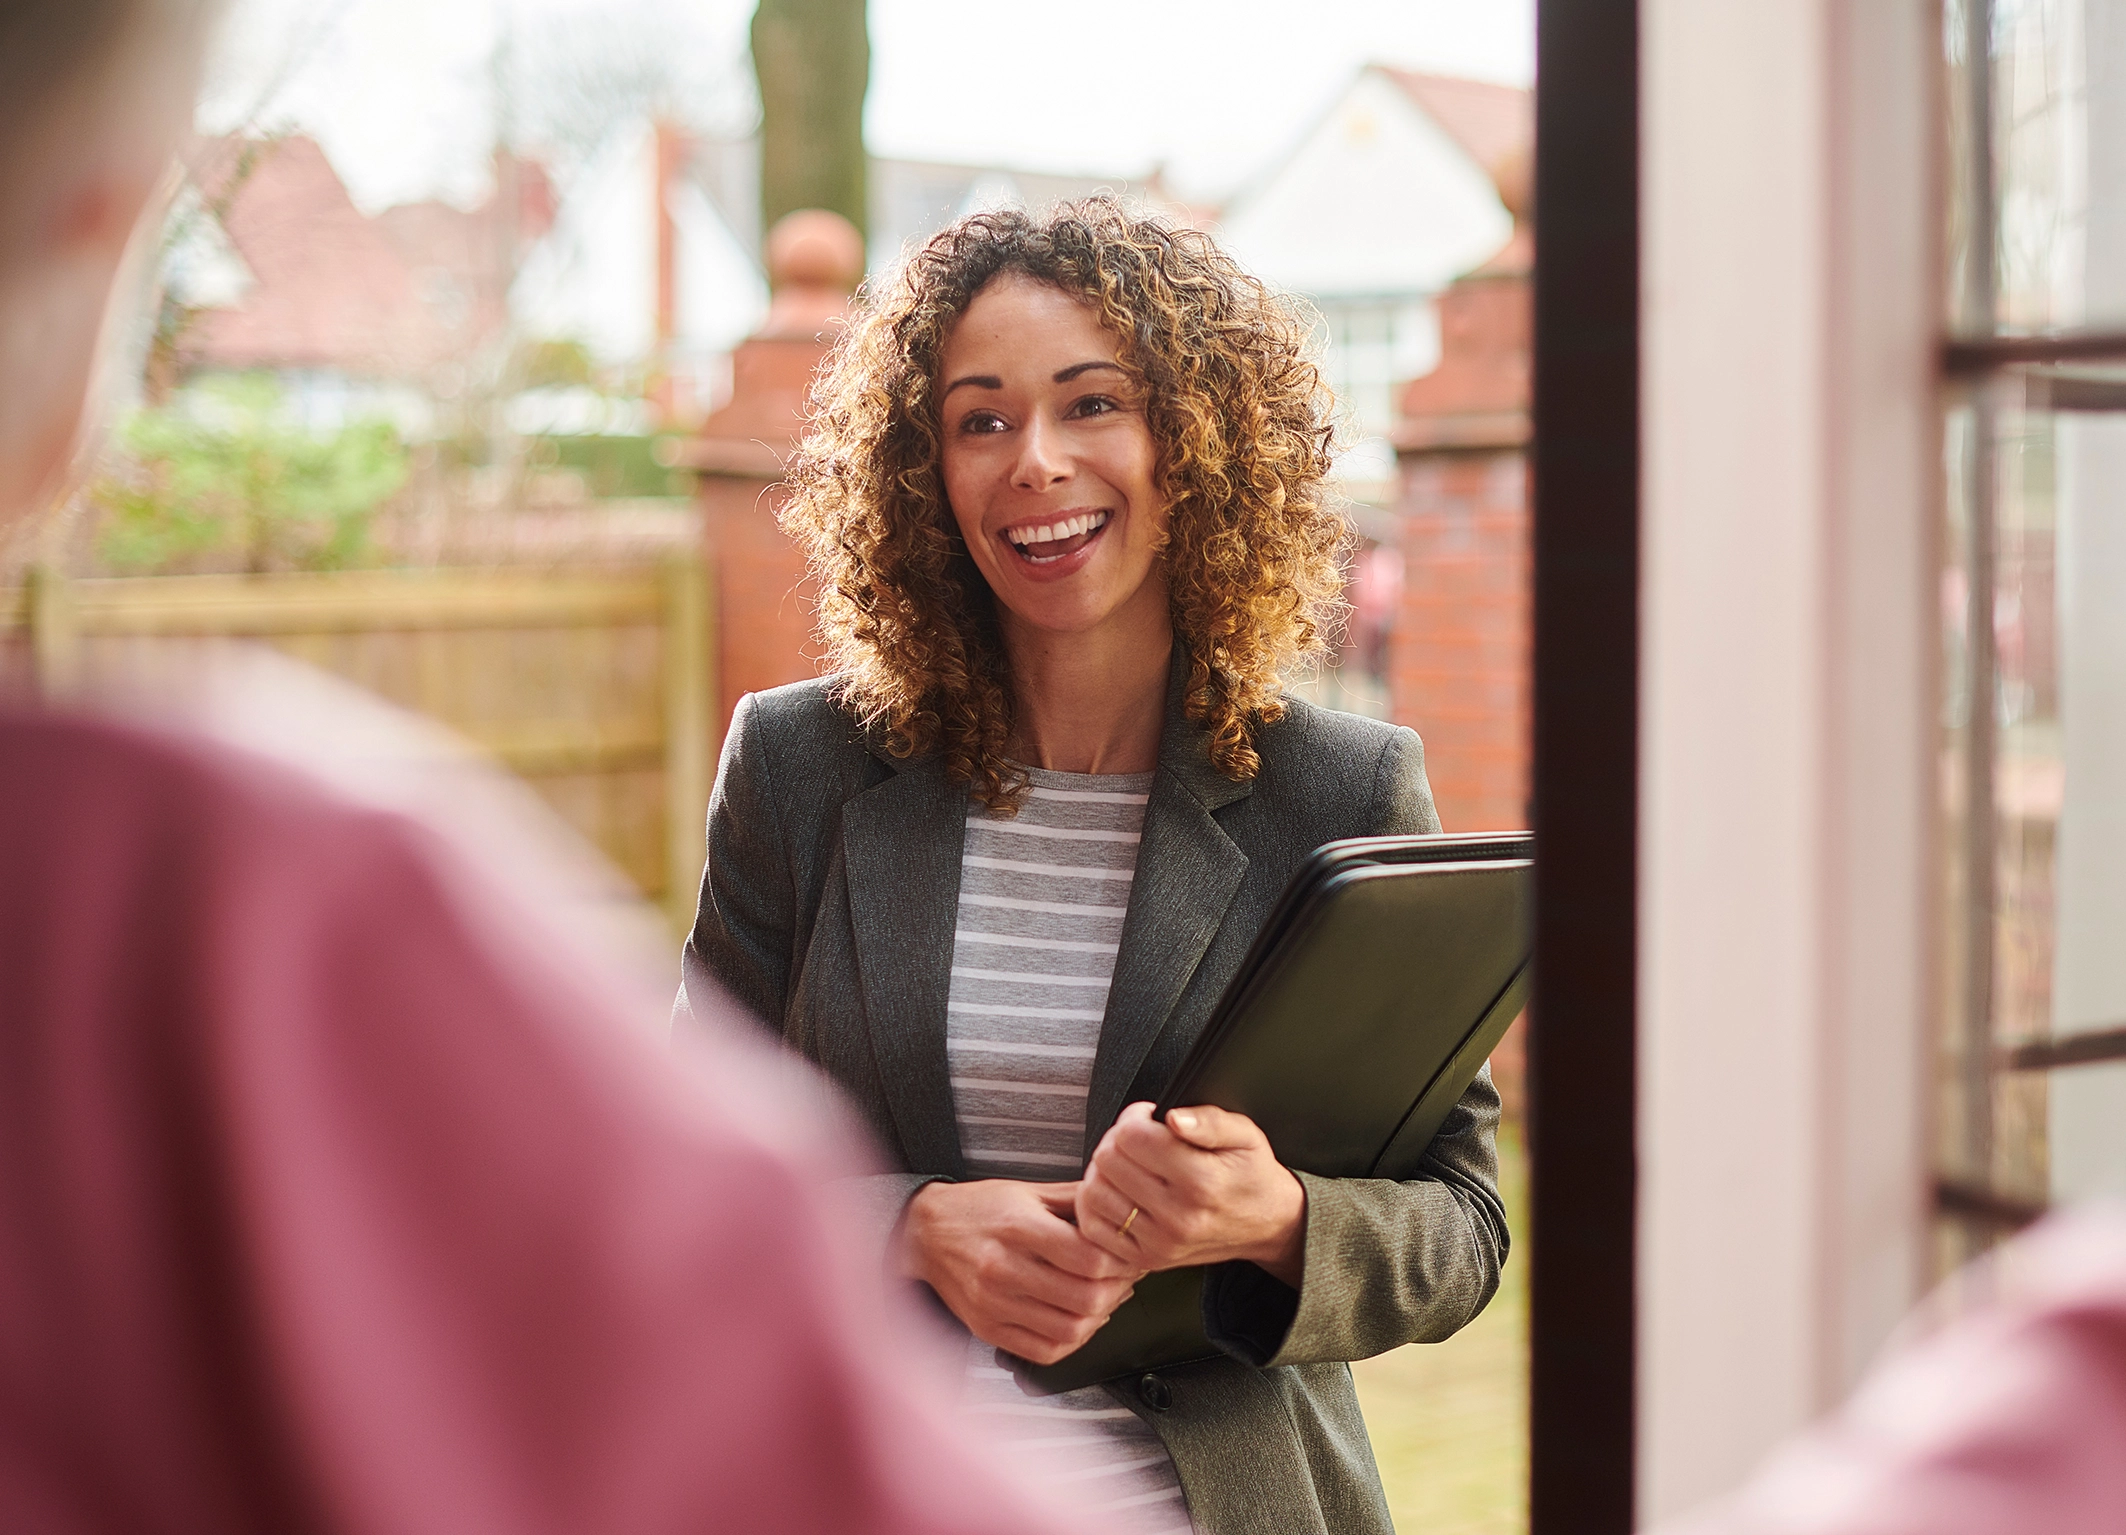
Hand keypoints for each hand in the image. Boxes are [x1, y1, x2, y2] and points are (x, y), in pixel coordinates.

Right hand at [898, 1179, 1146, 1365]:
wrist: (925, 1232)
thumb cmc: (978, 1209)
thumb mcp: (1029, 1191)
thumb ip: (1077, 1200)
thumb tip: (1120, 1208)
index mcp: (1019, 1228)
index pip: (1088, 1260)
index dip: (1120, 1262)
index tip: (1128, 1256)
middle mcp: (1004, 1269)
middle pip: (1084, 1298)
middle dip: (1117, 1290)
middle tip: (1124, 1278)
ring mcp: (994, 1305)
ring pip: (1069, 1330)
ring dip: (1100, 1318)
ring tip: (1105, 1299)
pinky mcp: (988, 1329)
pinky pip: (1044, 1351)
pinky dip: (1072, 1341)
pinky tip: (1078, 1320)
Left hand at [1074, 1102, 1307, 1285]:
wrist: (1266, 1225)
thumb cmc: (1251, 1176)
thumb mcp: (1246, 1135)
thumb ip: (1209, 1120)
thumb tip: (1174, 1117)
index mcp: (1202, 1182)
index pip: (1132, 1137)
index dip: (1135, 1118)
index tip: (1149, 1119)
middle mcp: (1179, 1217)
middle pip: (1108, 1161)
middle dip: (1117, 1140)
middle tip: (1138, 1139)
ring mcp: (1159, 1243)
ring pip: (1094, 1193)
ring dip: (1103, 1171)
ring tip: (1128, 1164)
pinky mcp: (1146, 1259)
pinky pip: (1094, 1228)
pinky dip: (1096, 1205)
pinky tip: (1118, 1191)